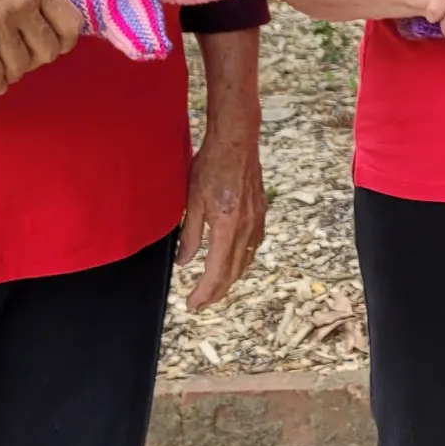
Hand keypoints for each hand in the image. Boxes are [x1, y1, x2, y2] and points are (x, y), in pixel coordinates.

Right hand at [0, 0, 82, 93]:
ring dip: (14, 72)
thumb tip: (35, 0)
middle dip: (38, 59)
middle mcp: (24, 4)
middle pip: (49, 51)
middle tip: (24, 56)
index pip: (71, 24)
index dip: (64, 40)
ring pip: (21, 66)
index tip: (53, 43)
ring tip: (5, 69)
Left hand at [178, 118, 265, 308]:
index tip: (192, 304)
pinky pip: (253, 246)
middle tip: (201, 303)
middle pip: (233, 272)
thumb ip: (189, 234)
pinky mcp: (260, 213)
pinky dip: (242, 260)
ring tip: (215, 288)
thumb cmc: (211, 166)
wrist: (236, 141)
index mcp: (226, 227)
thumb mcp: (192, 201)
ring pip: (245, 261)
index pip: (216, 271)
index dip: (204, 292)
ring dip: (230, 278)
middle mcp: (245, 228)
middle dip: (216, 292)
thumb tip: (184, 262)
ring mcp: (256, 221)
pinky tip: (234, 261)